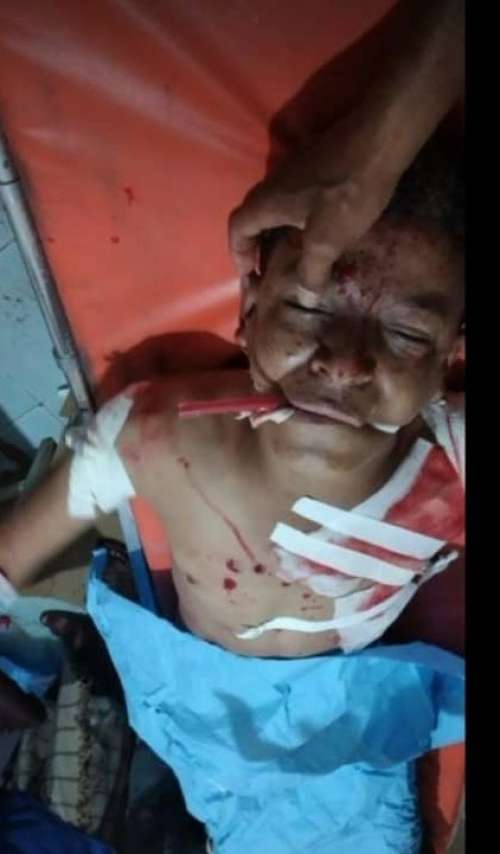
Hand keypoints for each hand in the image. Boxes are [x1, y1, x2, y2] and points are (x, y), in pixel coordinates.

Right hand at [229, 110, 398, 290]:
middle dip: (255, 244)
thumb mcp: (326, 241)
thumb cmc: (346, 193)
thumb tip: (306, 295)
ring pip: (274, 207)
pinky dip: (295, 218)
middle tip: (267, 268)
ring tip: (290, 255)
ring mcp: (294, 171)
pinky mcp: (316, 165)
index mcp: (266, 203)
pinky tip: (315, 230)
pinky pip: (293, 198)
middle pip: (252, 217)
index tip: (249, 275)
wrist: (380, 141)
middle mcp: (273, 184)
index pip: (237, 229)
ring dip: (275, 231)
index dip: (239, 254)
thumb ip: (311, 271)